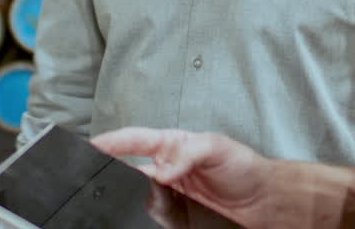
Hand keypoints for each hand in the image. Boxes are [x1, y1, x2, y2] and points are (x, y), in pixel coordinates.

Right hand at [93, 127, 273, 227]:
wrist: (262, 201)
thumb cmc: (243, 167)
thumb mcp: (217, 148)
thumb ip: (189, 153)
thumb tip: (164, 169)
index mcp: (173, 144)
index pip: (136, 140)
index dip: (112, 141)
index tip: (92, 145)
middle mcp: (167, 167)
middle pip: (128, 167)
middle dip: (109, 168)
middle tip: (92, 174)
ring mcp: (169, 192)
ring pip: (136, 192)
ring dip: (125, 194)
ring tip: (111, 196)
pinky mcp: (175, 213)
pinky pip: (151, 213)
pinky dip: (141, 213)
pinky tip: (135, 214)